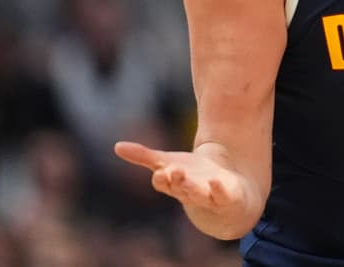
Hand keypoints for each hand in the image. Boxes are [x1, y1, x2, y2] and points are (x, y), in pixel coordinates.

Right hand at [114, 141, 245, 211]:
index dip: (161, 178)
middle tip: (170, 171)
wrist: (225, 196)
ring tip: (187, 175)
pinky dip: (218, 190)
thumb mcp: (169, 163)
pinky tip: (216, 181)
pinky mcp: (227, 196)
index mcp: (174, 184)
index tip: (159, 170)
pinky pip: (222, 195)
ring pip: (198, 193)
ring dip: (192, 187)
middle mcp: (189, 191)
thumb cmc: (192, 177)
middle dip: (175, 180)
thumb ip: (145, 157)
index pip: (164, 183)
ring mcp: (208, 196)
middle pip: (180, 187)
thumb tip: (116, 146)